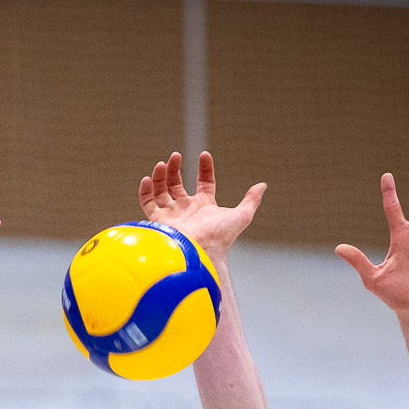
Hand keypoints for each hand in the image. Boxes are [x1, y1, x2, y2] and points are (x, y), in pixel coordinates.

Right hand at [138, 152, 265, 262]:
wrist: (199, 253)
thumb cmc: (220, 237)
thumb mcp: (241, 216)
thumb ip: (251, 200)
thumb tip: (262, 186)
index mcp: (205, 206)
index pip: (204, 182)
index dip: (205, 168)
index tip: (204, 155)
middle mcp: (186, 209)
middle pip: (177, 184)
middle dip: (175, 169)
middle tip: (175, 156)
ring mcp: (172, 215)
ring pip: (161, 191)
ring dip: (160, 176)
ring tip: (163, 163)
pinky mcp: (158, 221)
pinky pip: (147, 204)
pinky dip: (145, 191)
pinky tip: (148, 178)